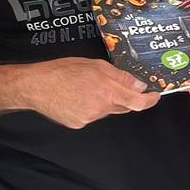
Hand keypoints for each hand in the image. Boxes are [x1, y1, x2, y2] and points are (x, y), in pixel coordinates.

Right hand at [26, 58, 159, 127]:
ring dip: (104, 101)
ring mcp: (89, 118)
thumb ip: (120, 77)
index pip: (137, 102)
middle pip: (123, 106)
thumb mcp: (95, 65)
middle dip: (123, 97)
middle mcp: (101, 107)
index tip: (154, 96)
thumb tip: (139, 86)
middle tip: (109, 85)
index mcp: (107, 91)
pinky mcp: (78, 124)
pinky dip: (90, 107)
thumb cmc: (62, 71)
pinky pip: (92, 116)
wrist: (35, 86)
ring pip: (106, 110)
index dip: (149, 101)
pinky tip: (76, 97)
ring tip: (85, 88)